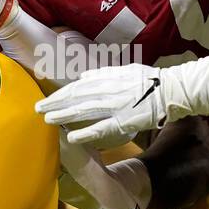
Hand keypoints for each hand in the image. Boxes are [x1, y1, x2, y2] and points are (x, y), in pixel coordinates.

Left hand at [36, 64, 168, 147]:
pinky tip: (71, 137)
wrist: (171, 90)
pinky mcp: (124, 120)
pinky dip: (86, 133)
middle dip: (55, 103)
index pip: (77, 87)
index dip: (60, 94)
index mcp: (107, 78)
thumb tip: (82, 77)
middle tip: (37, 110)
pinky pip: (101, 128)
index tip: (46, 100)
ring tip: (47, 120)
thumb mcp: (125, 70)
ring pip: (84, 110)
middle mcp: (108, 90)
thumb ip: (102, 74)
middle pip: (76, 97)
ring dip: (64, 115)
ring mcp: (115, 106)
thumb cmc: (149, 80)